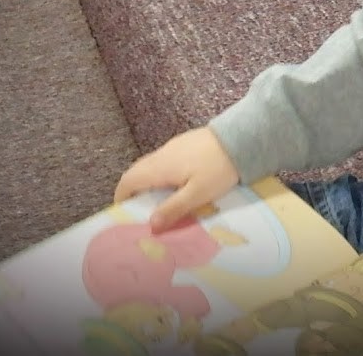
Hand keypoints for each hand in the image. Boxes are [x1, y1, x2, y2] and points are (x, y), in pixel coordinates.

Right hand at [114, 127, 239, 232]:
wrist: (241, 137)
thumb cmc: (218, 168)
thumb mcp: (197, 193)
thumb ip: (173, 209)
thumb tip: (151, 225)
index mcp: (159, 167)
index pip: (127, 181)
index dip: (121, 197)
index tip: (125, 213)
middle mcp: (161, 154)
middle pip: (137, 172)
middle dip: (134, 192)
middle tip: (143, 212)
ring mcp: (173, 146)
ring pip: (151, 166)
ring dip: (149, 183)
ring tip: (160, 202)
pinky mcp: (185, 143)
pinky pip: (164, 161)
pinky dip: (162, 174)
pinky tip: (177, 185)